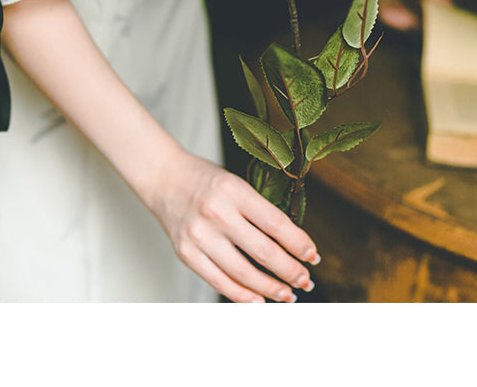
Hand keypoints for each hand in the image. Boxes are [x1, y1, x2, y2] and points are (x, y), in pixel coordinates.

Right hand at [150, 150, 319, 302]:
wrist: (162, 177)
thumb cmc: (202, 179)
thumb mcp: (235, 183)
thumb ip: (258, 210)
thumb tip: (291, 244)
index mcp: (233, 190)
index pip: (275, 223)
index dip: (298, 244)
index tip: (313, 256)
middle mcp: (216, 212)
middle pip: (263, 251)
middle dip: (290, 271)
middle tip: (305, 281)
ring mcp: (199, 235)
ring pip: (243, 273)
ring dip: (270, 288)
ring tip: (287, 294)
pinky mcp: (185, 252)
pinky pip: (219, 281)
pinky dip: (242, 295)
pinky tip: (259, 299)